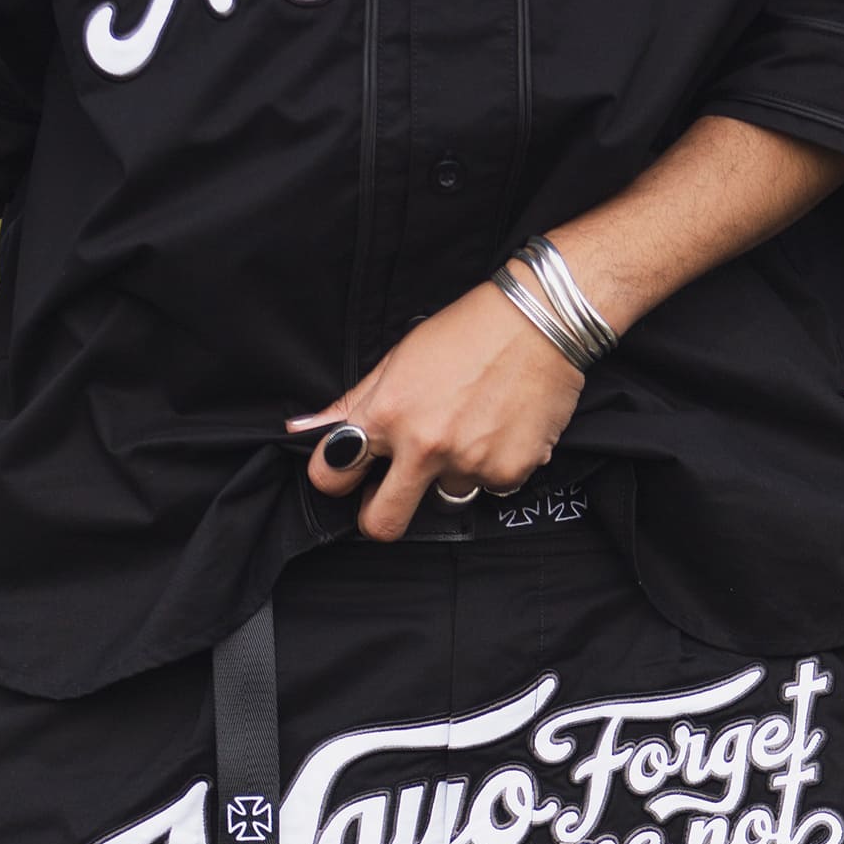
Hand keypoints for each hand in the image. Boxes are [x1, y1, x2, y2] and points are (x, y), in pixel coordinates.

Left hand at [288, 280, 583, 540]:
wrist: (541, 320)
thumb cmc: (467, 332)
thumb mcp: (398, 360)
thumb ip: (352, 403)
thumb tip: (302, 429)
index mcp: (387, 413)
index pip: (331, 475)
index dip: (336, 478)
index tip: (348, 474)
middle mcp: (424, 445)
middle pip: (382, 523)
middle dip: (380, 515)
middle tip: (394, 492)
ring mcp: (467, 464)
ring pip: (446, 498)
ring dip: (451, 475)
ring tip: (468, 431)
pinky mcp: (508, 472)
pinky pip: (490, 488)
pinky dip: (493, 466)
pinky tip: (499, 429)